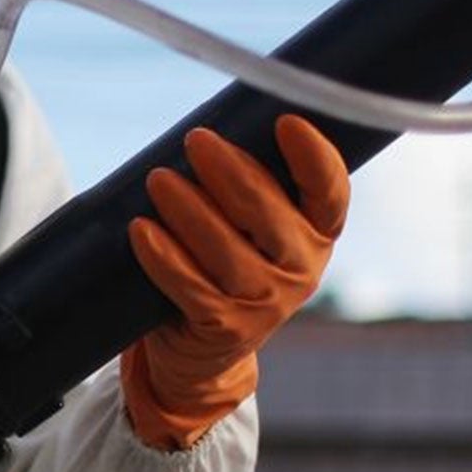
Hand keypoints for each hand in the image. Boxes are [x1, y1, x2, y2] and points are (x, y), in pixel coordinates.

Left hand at [122, 116, 348, 448]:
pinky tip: (141, 230)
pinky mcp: (225, 327)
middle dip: (230, 172)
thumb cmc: (226, 260)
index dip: (314, 158)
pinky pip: (190, 287)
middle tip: (196, 140)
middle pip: (268, 215)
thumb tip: (210, 124)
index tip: (286, 122)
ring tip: (158, 180)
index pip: (330, 192)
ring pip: (227, 252)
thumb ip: (248, 180)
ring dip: (190, 211)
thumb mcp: (251, 224)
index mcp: (318, 232)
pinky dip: (164, 257)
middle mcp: (301, 268)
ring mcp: (266, 303)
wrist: (204, 348)